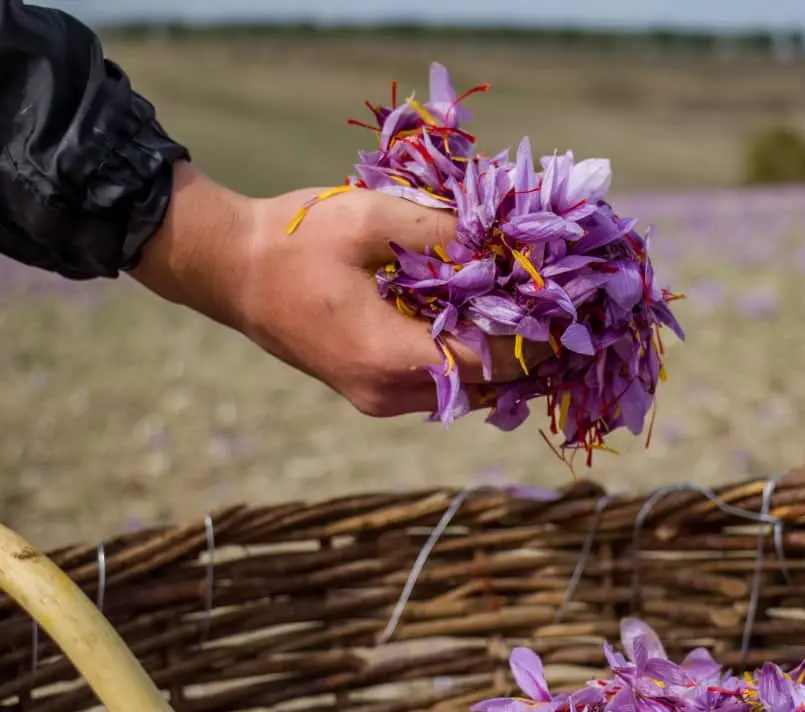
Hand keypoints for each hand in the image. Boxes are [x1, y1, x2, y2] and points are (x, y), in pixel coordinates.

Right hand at [131, 162, 546, 416]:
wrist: (229, 270)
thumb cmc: (294, 240)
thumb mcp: (369, 218)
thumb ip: (441, 233)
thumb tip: (506, 243)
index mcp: (390, 358)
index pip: (493, 364)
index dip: (539, 337)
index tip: (574, 306)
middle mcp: (388, 393)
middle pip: (486, 385)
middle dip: (528, 348)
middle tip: (565, 308)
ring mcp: (378, 399)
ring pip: (466, 389)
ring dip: (501, 355)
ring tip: (535, 311)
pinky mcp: (372, 390)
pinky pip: (440, 383)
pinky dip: (469, 357)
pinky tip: (488, 321)